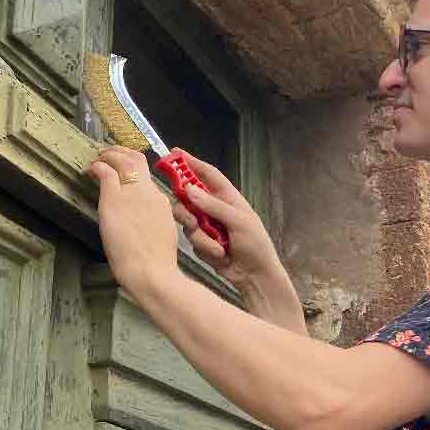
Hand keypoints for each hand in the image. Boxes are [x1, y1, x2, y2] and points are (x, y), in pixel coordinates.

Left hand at [86, 147, 177, 299]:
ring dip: (108, 154)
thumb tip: (142, 220)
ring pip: (122, 159)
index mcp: (160, 202)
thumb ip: (152, 220)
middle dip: (121, 152)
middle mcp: (148, 192)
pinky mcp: (114, 198)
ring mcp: (132, 193)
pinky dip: (96, 166)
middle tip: (108, 153)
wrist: (151, 271)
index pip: (146, 178)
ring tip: (97, 157)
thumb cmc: (155, 262)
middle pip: (137, 159)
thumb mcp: (161, 235)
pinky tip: (89, 170)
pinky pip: (104, 171)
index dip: (132, 171)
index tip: (123, 171)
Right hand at [167, 150, 302, 325]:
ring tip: (217, 245)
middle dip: (188, 207)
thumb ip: (214, 206)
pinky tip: (219, 255)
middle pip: (189, 197)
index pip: (207, 175)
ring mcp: (207, 225)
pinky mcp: (202, 242)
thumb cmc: (255, 245)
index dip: (191, 163)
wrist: (255, 276)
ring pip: (187, 220)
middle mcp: (215, 208)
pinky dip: (204, 247)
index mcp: (228, 198)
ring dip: (201, 235)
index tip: (174, 153)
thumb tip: (190, 190)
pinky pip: (192, 239)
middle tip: (192, 218)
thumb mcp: (239, 222)